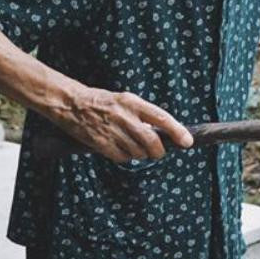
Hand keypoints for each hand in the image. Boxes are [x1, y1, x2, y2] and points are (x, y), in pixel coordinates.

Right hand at [55, 87, 193, 162]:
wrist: (72, 103)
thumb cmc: (103, 101)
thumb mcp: (126, 100)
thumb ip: (143, 114)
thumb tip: (161, 132)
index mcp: (134, 103)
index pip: (162, 118)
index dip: (177, 131)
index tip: (187, 142)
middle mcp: (125, 116)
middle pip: (151, 141)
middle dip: (158, 151)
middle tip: (158, 153)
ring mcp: (113, 130)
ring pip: (138, 152)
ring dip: (141, 155)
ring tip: (135, 148)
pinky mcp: (101, 143)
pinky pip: (122, 157)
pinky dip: (125, 157)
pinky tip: (121, 150)